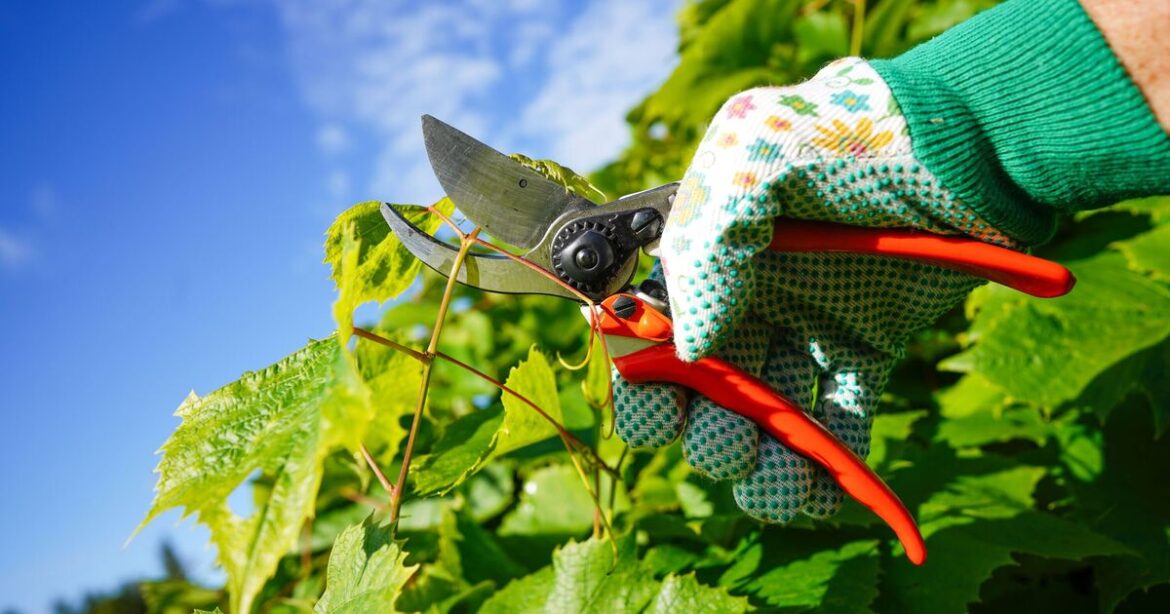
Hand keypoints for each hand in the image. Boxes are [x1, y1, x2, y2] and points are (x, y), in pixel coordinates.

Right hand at [613, 58, 1017, 521]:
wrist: (972, 139)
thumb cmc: (858, 132)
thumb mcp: (761, 150)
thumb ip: (708, 240)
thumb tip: (691, 348)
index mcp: (706, 251)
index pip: (649, 329)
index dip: (643, 376)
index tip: (660, 404)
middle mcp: (748, 293)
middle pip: (703, 386)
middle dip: (703, 430)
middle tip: (730, 442)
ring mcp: (806, 322)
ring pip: (766, 413)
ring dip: (760, 463)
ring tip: (776, 482)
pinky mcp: (866, 346)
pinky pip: (838, 417)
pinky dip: (829, 467)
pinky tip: (823, 495)